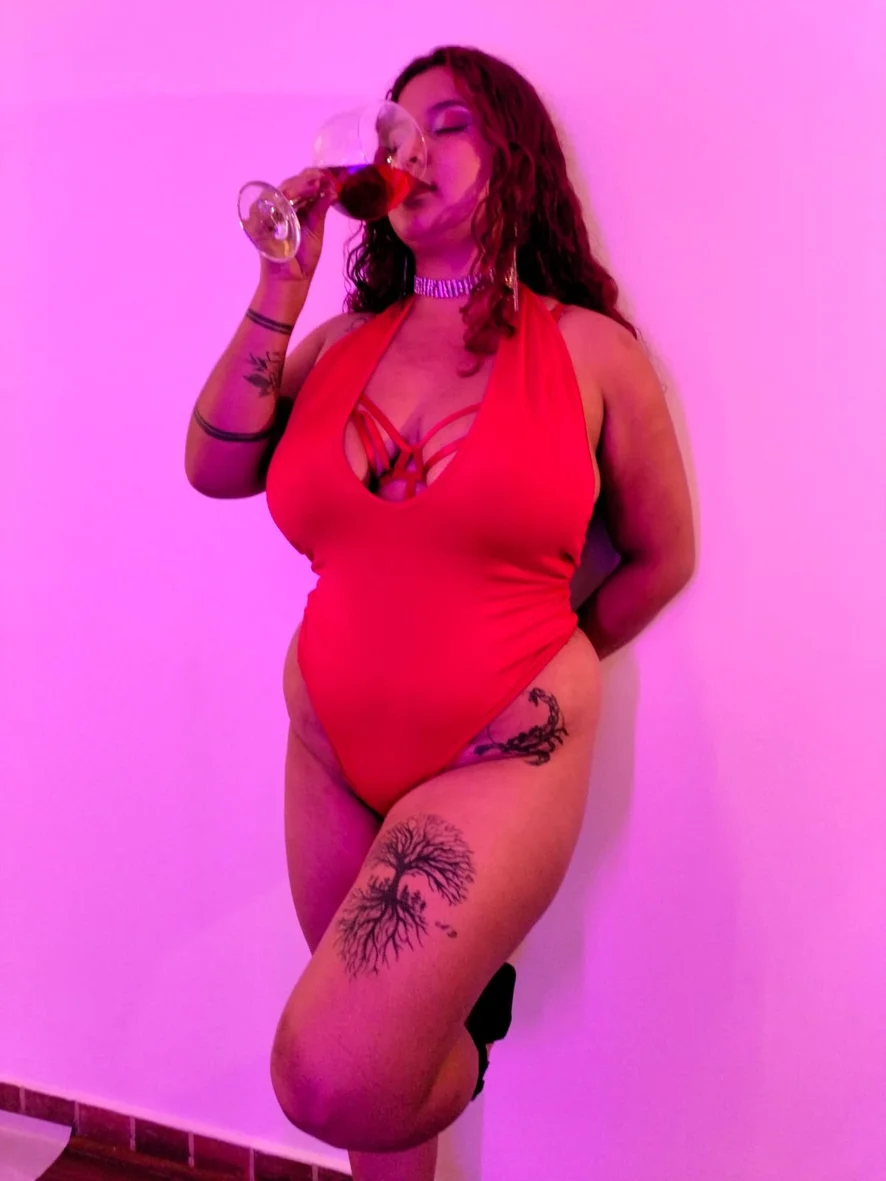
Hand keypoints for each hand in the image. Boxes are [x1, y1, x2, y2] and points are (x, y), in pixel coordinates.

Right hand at [245, 168, 336, 284]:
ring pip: (281, 190)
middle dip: (307, 179)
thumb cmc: (303, 259)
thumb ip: (320, 210)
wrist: (291, 279)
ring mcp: (269, 212)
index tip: (327, 177)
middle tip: (321, 178)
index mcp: (296, 209)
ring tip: (314, 183)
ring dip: (298, 185)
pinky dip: (281, 199)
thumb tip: (332, 191)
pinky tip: (294, 197)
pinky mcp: (259, 220)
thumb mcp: (316, 231)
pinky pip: (268, 204)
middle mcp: (281, 207)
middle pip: (291, 184)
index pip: (301, 186)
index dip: (313, 179)